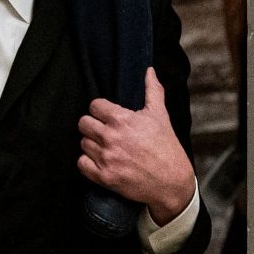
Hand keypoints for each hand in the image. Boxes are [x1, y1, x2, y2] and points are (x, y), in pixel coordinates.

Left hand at [77, 68, 195, 224]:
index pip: (94, 106)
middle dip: (93, 125)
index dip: (100, 109)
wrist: (171, 182)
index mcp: (122, 120)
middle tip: (103, 130)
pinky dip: (87, 162)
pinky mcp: (104, 177)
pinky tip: (99, 160)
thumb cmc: (166, 147)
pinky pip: (81, 164)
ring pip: (83, 143)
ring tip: (105, 145)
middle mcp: (111, 138)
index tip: (107, 115)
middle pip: (83, 123)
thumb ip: (152, 90)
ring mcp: (107, 158)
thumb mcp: (160, 115)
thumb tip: (149, 70)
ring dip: (92, 143)